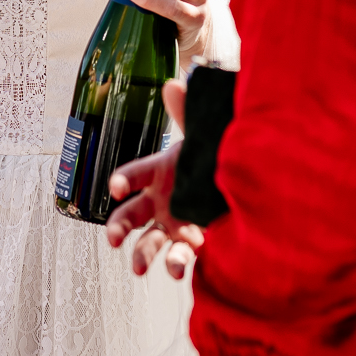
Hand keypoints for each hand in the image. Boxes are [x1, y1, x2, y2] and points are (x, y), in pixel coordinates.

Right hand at [104, 80, 205, 277]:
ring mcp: (173, 223)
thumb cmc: (212, 158)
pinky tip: (177, 271)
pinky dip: (175, 264)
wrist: (242, 181)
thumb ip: (187, 113)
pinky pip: (179, 256)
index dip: (123, 180)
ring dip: (141, 254)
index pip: (134, 174)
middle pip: (130, 214)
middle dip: (119, 226)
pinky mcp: (190, 242)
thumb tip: (174, 84)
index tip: (116, 187)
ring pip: (149, 240)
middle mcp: (160, 200)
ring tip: (138, 268)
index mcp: (159, 171)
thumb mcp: (201, 135)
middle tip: (114, 238)